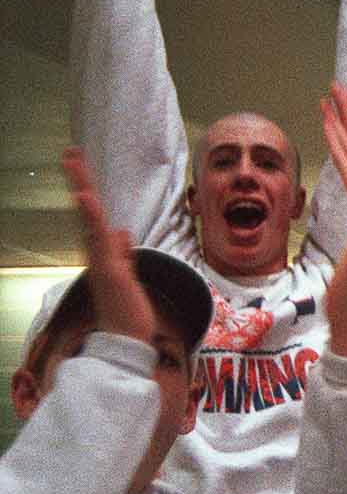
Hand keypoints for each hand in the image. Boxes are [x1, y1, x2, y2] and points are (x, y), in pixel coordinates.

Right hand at [63, 148, 154, 345]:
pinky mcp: (109, 271)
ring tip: (74, 161)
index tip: (82, 167)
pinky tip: (84, 198)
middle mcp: (98, 254)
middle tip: (71, 152)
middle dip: (81, 181)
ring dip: (83, 189)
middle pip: (88, 211)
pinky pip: (100, 241)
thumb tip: (123, 234)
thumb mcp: (128, 276)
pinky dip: (92, 218)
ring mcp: (101, 262)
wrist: (126, 341)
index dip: (90, 191)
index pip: (96, 216)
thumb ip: (124, 254)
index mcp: (104, 254)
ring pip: (91, 220)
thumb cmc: (128, 311)